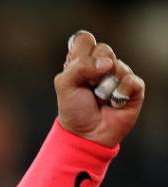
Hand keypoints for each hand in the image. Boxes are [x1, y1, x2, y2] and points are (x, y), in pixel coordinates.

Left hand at [55, 31, 144, 147]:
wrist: (86, 134)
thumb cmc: (74, 110)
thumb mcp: (64, 86)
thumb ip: (78, 67)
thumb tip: (106, 63)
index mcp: (83, 61)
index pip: (85, 39)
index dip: (81, 52)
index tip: (76, 68)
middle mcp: (102, 65)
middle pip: (103, 49)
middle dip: (92, 70)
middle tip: (88, 87)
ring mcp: (119, 74)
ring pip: (117, 65)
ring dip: (104, 86)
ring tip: (100, 98)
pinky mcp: (133, 87)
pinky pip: (130, 80)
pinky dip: (119, 94)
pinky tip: (113, 103)